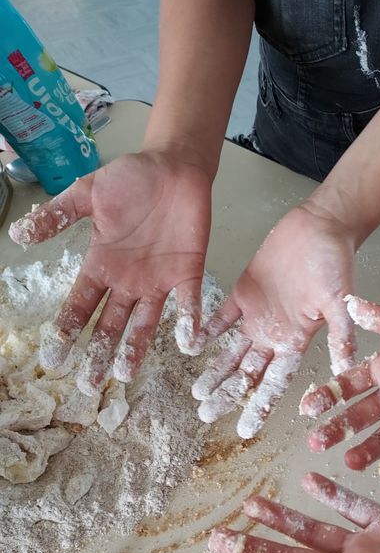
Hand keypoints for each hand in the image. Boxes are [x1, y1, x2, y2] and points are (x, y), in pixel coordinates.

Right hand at [9, 151, 211, 393]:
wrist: (174, 167)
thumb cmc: (132, 180)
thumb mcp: (87, 194)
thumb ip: (57, 215)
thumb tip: (18, 235)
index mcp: (103, 264)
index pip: (80, 305)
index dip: (67, 331)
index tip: (54, 359)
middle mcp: (129, 281)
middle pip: (110, 324)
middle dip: (98, 352)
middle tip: (87, 385)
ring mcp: (159, 280)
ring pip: (145, 323)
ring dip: (135, 348)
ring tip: (123, 374)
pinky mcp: (189, 273)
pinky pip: (189, 302)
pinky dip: (189, 322)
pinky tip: (186, 344)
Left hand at [188, 203, 358, 437]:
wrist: (321, 227)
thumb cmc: (335, 263)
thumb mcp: (341, 301)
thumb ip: (340, 334)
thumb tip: (346, 370)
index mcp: (296, 341)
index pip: (276, 382)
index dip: (261, 406)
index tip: (246, 430)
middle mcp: (274, 335)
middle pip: (248, 373)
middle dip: (229, 394)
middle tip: (206, 414)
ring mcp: (257, 316)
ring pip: (232, 352)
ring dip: (215, 371)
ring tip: (196, 392)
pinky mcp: (244, 293)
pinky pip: (221, 318)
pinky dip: (207, 331)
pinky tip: (191, 346)